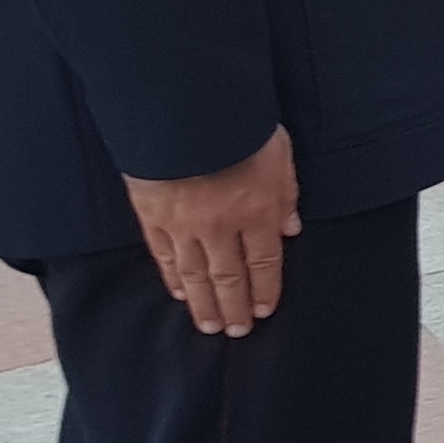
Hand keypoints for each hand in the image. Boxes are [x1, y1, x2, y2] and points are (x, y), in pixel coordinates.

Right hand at [125, 130, 299, 337]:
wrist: (182, 111)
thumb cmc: (238, 125)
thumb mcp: (279, 154)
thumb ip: (285, 195)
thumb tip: (291, 229)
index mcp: (256, 211)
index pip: (264, 262)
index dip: (265, 290)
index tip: (265, 310)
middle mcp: (220, 226)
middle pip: (229, 277)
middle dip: (235, 307)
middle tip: (237, 331)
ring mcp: (182, 224)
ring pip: (194, 274)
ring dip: (204, 303)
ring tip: (210, 325)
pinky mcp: (152, 215)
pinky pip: (164, 255)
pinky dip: (173, 277)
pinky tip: (180, 293)